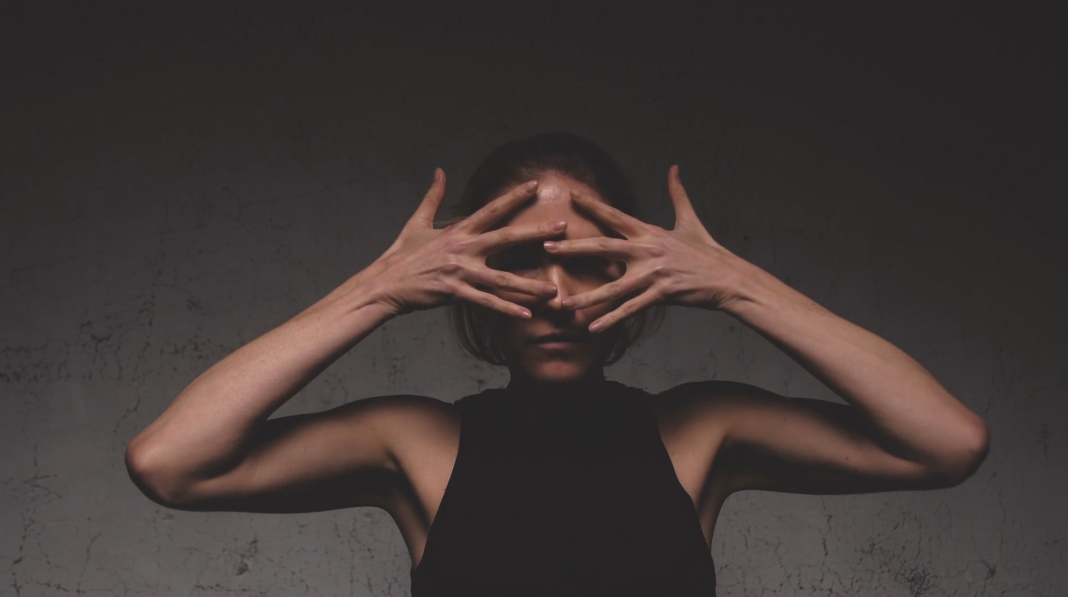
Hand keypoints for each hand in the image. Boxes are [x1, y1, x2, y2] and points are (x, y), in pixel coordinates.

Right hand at [368, 169, 565, 317]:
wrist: (385, 283)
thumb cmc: (402, 254)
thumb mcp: (417, 221)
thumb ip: (432, 196)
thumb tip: (439, 172)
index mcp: (458, 230)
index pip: (491, 209)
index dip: (514, 197)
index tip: (536, 186)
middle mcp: (463, 248)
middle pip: (506, 238)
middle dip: (536, 233)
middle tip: (562, 227)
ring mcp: (461, 271)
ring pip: (502, 278)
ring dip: (529, 284)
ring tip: (554, 288)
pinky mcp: (455, 292)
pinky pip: (486, 303)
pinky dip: (507, 309)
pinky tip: (526, 315)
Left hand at [543, 165, 750, 331]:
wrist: (728, 277)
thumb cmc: (707, 251)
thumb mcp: (690, 220)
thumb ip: (678, 194)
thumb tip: (674, 169)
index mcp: (650, 232)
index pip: (615, 216)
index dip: (592, 205)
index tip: (571, 196)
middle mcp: (647, 250)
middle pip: (604, 247)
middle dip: (574, 248)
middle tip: (547, 249)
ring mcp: (653, 274)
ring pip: (613, 287)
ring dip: (587, 295)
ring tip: (563, 302)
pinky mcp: (661, 294)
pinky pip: (631, 309)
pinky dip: (612, 318)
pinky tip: (594, 327)